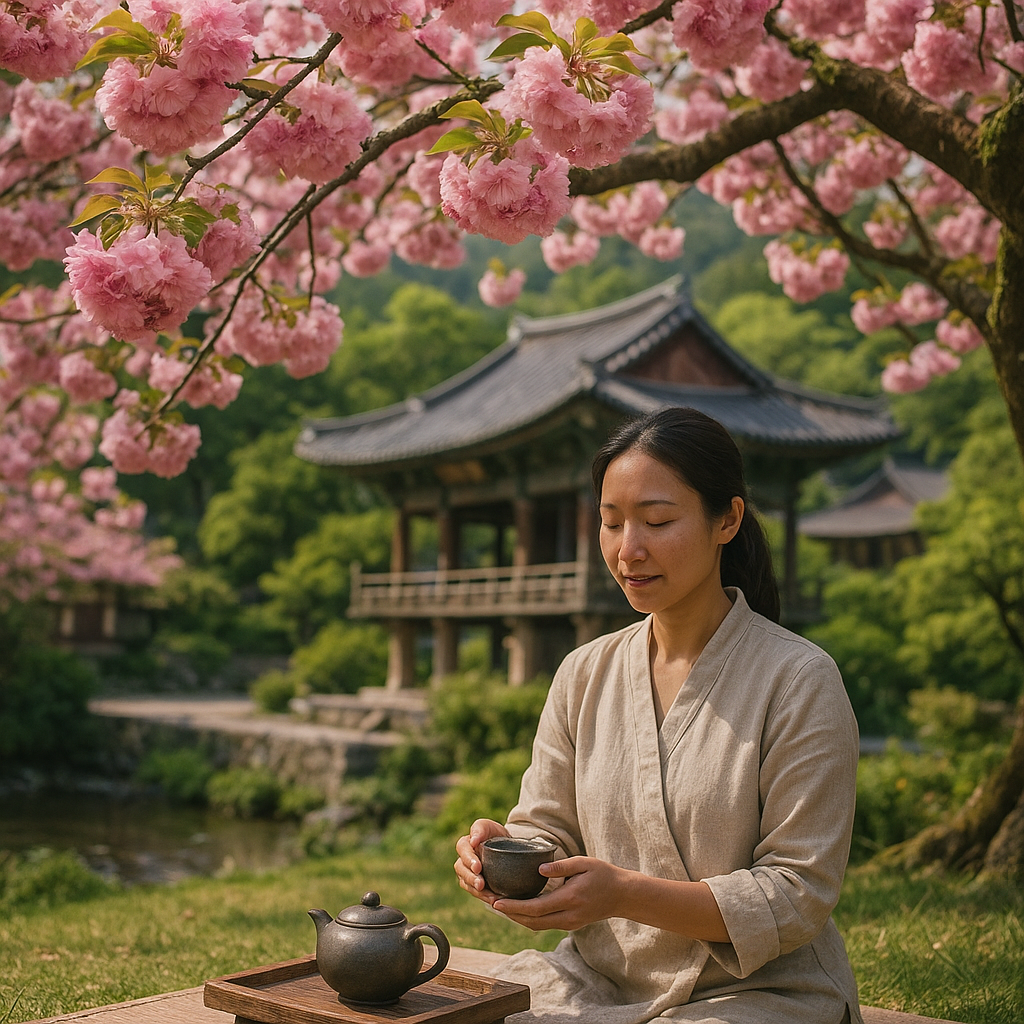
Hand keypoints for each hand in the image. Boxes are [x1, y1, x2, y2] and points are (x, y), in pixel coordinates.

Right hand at [454, 818, 508, 905]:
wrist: (507, 849)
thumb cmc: (496, 835)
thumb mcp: (490, 827)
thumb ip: (480, 829)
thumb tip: (473, 841)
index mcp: (465, 844)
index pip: (462, 849)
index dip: (469, 859)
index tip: (478, 867)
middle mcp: (463, 859)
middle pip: (461, 869)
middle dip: (470, 877)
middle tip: (481, 884)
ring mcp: (467, 873)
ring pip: (466, 883)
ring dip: (476, 890)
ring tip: (490, 896)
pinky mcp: (473, 885)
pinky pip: (475, 892)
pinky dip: (484, 897)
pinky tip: (494, 900)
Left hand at [492, 856, 628, 931]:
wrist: (623, 896)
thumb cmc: (604, 874)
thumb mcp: (584, 863)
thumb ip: (561, 866)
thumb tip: (539, 869)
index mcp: (570, 899)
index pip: (536, 908)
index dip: (514, 906)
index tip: (496, 901)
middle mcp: (568, 916)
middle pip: (532, 922)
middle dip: (510, 914)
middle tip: (490, 904)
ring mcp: (570, 923)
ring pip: (537, 926)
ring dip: (517, 918)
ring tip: (499, 907)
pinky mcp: (570, 925)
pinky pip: (545, 925)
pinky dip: (529, 918)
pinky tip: (518, 909)